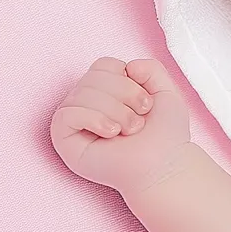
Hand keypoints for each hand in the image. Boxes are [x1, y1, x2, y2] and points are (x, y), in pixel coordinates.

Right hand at [50, 57, 191, 195]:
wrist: (163, 166)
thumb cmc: (163, 135)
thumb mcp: (167, 92)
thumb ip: (151, 68)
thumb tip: (127, 66)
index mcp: (107, 90)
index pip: (104, 65)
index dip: (127, 80)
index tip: (145, 104)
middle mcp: (87, 102)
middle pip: (93, 76)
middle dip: (125, 95)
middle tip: (139, 121)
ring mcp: (74, 120)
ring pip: (82, 93)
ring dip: (115, 111)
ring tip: (128, 130)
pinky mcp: (64, 139)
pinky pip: (67, 113)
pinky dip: (95, 119)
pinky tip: (111, 133)